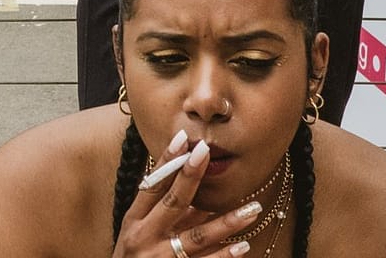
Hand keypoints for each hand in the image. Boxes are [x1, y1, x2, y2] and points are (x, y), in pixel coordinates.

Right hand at [111, 139, 262, 257]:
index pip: (152, 185)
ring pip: (197, 236)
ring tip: (251, 208)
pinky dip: (224, 255)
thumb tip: (189, 182)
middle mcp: (144, 237)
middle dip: (191, 176)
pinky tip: (243, 246)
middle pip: (172, 202)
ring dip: (226, 222)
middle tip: (208, 153)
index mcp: (134, 221)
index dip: (167, 161)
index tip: (183, 139)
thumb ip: (162, 212)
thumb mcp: (138, 233)